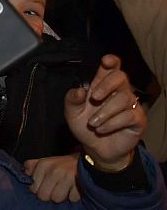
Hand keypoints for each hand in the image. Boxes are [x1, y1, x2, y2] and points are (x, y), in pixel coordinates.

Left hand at [25, 154, 81, 202]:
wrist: (86, 160)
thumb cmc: (62, 164)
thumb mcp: (45, 162)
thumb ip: (31, 166)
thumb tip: (24, 174)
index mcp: (43, 165)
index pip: (33, 188)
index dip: (38, 190)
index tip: (44, 186)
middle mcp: (54, 171)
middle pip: (43, 196)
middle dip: (49, 195)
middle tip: (55, 189)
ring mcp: (67, 178)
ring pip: (57, 199)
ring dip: (61, 197)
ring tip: (65, 189)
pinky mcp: (80, 184)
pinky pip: (72, 199)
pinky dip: (73, 196)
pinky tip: (74, 189)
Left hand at [66, 53, 145, 170]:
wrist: (95, 149)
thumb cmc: (85, 125)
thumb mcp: (72, 113)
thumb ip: (72, 100)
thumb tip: (79, 90)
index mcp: (102, 86)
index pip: (111, 68)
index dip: (111, 61)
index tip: (105, 61)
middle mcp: (118, 92)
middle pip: (121, 77)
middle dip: (107, 85)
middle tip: (94, 97)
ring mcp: (130, 106)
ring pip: (124, 98)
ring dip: (105, 111)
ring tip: (93, 123)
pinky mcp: (137, 120)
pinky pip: (129, 116)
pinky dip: (112, 123)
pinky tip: (101, 129)